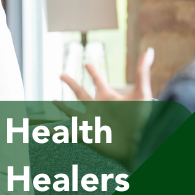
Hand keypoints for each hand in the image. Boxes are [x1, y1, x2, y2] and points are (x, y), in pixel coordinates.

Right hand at [54, 48, 155, 167]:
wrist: (139, 144)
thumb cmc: (143, 120)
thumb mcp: (141, 93)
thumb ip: (142, 72)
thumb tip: (149, 51)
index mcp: (108, 97)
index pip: (98, 81)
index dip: (93, 71)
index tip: (87, 63)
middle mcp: (97, 108)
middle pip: (80, 92)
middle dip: (71, 83)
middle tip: (61, 74)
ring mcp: (91, 121)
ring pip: (72, 112)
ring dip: (62, 107)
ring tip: (54, 101)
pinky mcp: (87, 135)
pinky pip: (68, 132)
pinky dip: (55, 132)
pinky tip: (45, 131)